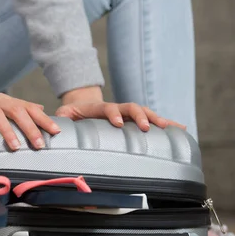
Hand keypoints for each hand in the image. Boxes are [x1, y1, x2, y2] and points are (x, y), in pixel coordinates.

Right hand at [0, 81, 60, 150]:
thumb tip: (40, 108)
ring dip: (6, 130)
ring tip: (15, 146)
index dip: (42, 118)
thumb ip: (16, 106)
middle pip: (16, 110)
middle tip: (39, 144)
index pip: (27, 107)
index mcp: (3, 100)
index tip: (56, 131)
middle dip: (29, 127)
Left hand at [56, 86, 185, 130]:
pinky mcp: (133, 119)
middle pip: (132, 107)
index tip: (117, 124)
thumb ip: (58, 121)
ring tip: (172, 128)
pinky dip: (166, 124)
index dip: (114, 114)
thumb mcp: (61, 116)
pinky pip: (150, 120)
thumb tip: (54, 131)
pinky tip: (181, 130)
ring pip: (145, 113)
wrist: (80, 105)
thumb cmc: (69, 115)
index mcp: (98, 108)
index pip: (108, 108)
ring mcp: (126, 113)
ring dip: (158, 120)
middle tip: (147, 128)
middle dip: (141, 116)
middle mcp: (115, 108)